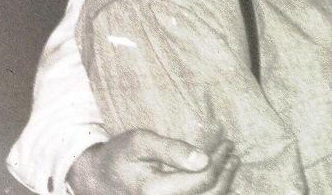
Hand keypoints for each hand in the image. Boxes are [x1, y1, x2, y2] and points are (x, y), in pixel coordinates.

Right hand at [67, 129, 239, 194]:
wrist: (98, 179)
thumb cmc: (119, 155)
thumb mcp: (141, 142)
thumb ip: (172, 150)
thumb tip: (203, 159)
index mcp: (156, 191)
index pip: (202, 180)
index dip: (219, 161)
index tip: (226, 143)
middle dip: (226, 173)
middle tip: (232, 152)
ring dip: (223, 186)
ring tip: (231, 164)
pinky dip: (211, 194)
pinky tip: (218, 181)